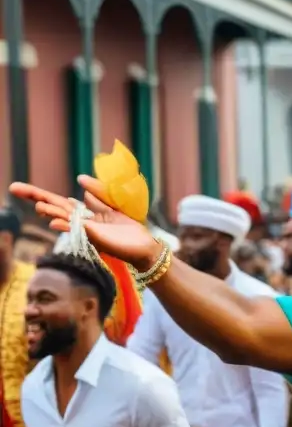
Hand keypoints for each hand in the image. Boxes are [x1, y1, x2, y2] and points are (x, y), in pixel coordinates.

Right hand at [9, 177, 161, 269]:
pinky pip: (77, 229)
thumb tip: (79, 180)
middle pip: (54, 206)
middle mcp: (80, 221)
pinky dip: (65, 225)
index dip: (38, 194)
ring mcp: (86, 230)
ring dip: (50, 211)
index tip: (17, 187)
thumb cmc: (129, 228)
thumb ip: (98, 191)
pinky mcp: (95, 237)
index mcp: (83, 213)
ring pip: (63, 218)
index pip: (57, 201)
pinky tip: (55, 222)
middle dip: (35, 198)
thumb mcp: (114, 203)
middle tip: (14, 187)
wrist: (143, 246)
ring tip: (39, 206)